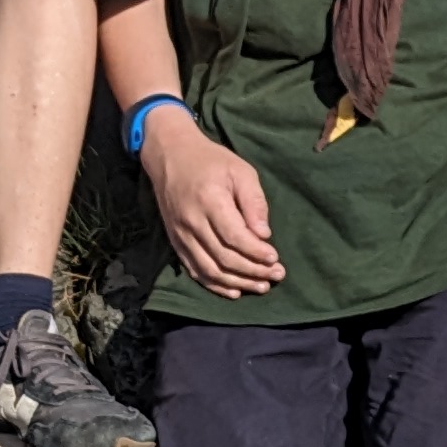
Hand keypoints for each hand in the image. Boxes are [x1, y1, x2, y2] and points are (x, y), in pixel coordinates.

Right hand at [145, 116, 280, 295]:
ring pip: (209, 269)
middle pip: (224, 257)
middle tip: (276, 275)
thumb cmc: (211, 161)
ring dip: (237, 283)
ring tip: (261, 287)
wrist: (170, 155)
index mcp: (210, 201)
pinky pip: (194, 270)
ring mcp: (180, 234)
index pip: (235, 237)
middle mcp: (192, 222)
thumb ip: (254, 202)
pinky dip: (214, 285)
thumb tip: (264, 235)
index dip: (256, 252)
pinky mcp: (175, 241)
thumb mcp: (240, 170)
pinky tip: (234, 291)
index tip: (275, 259)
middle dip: (253, 271)